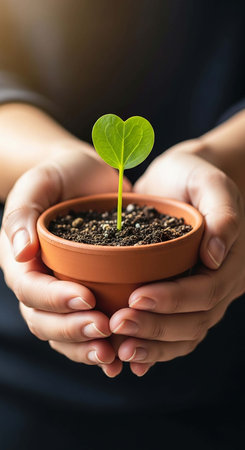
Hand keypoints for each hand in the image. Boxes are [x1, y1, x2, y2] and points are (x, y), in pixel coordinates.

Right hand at [0, 145, 130, 376]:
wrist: (86, 177)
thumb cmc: (59, 176)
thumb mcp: (38, 184)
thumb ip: (22, 214)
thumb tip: (20, 253)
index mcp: (22, 261)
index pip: (30, 289)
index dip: (54, 299)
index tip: (86, 298)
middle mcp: (40, 282)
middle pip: (44, 320)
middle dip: (73, 330)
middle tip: (104, 330)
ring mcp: (63, 292)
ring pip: (64, 333)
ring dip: (86, 348)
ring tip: (113, 355)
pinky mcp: (89, 293)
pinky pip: (88, 327)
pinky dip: (102, 345)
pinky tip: (121, 357)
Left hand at [110, 140, 244, 375]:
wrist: (178, 181)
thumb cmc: (193, 178)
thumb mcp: (210, 183)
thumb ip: (222, 213)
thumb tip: (216, 256)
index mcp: (229, 261)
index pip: (206, 291)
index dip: (174, 300)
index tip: (136, 297)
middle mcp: (217, 284)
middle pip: (194, 321)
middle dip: (156, 327)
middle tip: (117, 325)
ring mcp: (199, 296)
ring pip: (184, 334)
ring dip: (152, 346)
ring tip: (119, 350)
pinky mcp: (178, 299)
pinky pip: (172, 333)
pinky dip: (152, 349)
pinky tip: (127, 357)